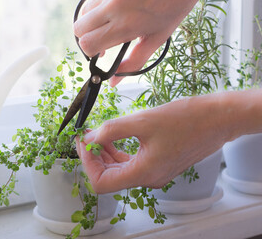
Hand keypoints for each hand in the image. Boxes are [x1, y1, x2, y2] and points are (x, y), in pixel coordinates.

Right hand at [74, 0, 198, 85]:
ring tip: (110, 21)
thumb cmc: (174, 6)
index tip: (102, 53)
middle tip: (103, 39)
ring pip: (83, 12)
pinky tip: (114, 7)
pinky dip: (98, 6)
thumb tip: (113, 81)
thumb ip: (133, 62)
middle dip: (87, 37)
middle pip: (78, 29)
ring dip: (91, 21)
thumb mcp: (157, 38)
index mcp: (125, 24)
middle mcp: (112, 5)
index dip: (91, 52)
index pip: (88, 44)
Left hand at [75, 91, 261, 193]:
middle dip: (92, 156)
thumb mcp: (141, 121)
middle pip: (108, 177)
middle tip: (85, 136)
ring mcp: (154, 173)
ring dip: (104, 153)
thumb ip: (110, 131)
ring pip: (118, 170)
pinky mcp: (159, 164)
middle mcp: (148, 179)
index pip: (101, 182)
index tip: (82, 142)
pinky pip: (130, 163)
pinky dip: (117, 152)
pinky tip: (112, 137)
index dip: (86, 163)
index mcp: (143, 174)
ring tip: (97, 134)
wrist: (218, 119)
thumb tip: (89, 138)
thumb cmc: (186, 119)